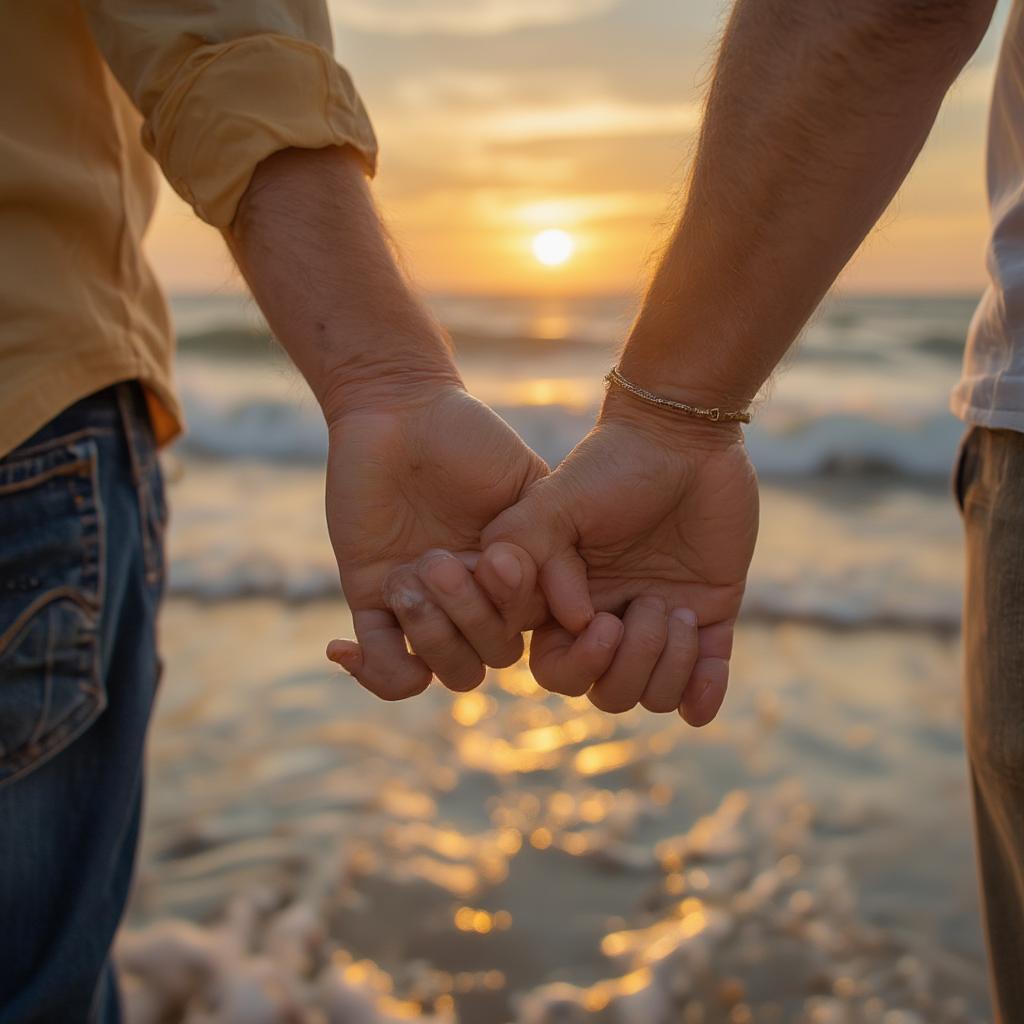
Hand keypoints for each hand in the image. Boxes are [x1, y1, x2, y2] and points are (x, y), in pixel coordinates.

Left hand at [324, 379, 623, 697]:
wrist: (397, 409)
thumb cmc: (469, 436)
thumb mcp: (527, 484)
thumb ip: (555, 544)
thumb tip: (578, 615)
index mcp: (514, 578)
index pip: (524, 629)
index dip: (514, 609)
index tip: (501, 564)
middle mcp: (473, 600)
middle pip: (485, 659)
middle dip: (468, 618)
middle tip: (441, 559)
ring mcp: (425, 603)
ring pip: (442, 667)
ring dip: (428, 634)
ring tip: (407, 575)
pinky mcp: (374, 597)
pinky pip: (382, 662)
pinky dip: (370, 671)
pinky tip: (346, 647)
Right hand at [479, 389, 758, 724]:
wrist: (685, 437)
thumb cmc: (613, 465)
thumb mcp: (553, 501)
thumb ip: (528, 552)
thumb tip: (572, 620)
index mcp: (566, 602)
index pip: (556, 669)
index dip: (577, 664)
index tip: (601, 619)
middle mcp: (609, 619)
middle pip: (606, 692)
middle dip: (630, 664)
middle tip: (651, 605)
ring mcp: (659, 624)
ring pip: (653, 695)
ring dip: (670, 665)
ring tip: (681, 610)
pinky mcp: (709, 620)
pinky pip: (704, 689)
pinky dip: (706, 694)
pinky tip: (710, 671)